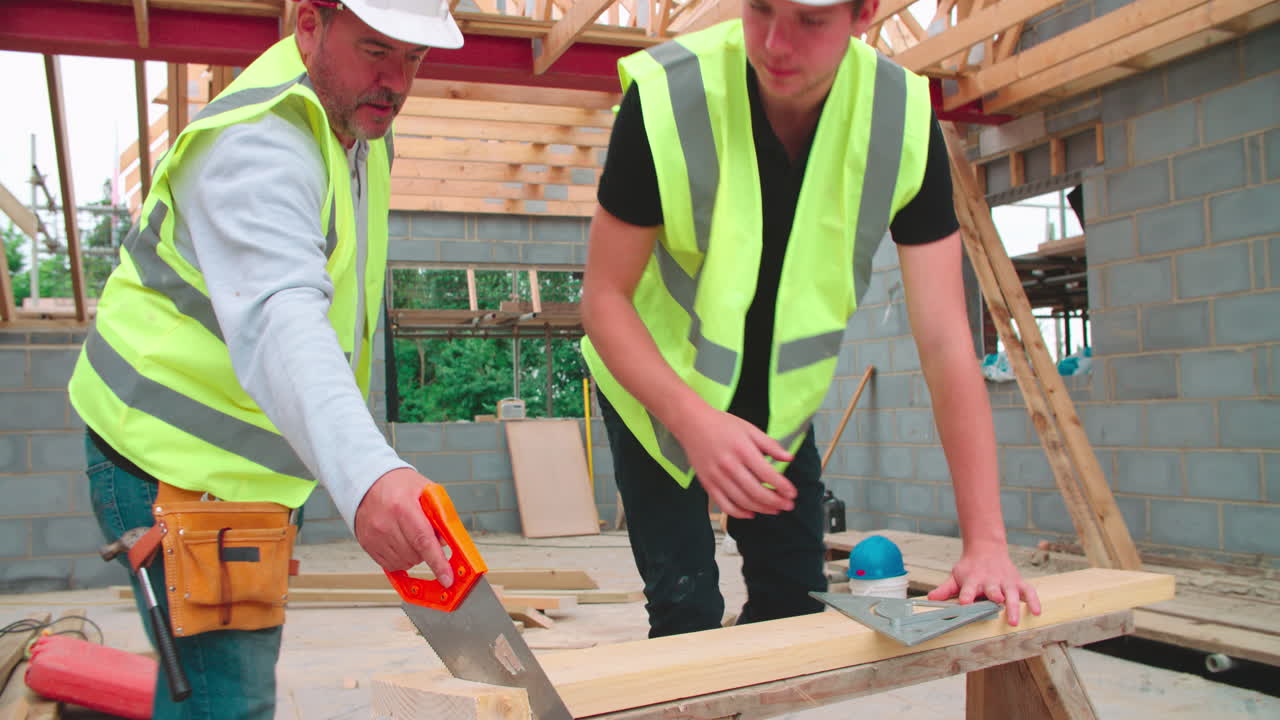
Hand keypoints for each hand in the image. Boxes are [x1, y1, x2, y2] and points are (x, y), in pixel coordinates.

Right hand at [354, 467, 452, 585]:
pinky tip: (401, 543)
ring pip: (404, 562)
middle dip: (427, 552)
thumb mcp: (426, 491)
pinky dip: (401, 559)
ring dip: (414, 556)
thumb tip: (447, 541)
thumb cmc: (399, 485)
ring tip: (411, 536)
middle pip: (415, 555)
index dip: (438, 563)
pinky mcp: (367, 544)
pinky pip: (390, 564)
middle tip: (425, 536)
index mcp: (403, 507)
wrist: (368, 481)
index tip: (448, 578)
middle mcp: (385, 524)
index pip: (424, 541)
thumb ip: (440, 514)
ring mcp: (374, 536)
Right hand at [677, 407, 797, 518]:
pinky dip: (739, 513)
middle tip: (788, 505)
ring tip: (775, 509)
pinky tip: (751, 513)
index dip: (782, 486)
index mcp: (742, 450)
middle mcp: (729, 466)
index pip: (767, 474)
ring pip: (742, 501)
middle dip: (776, 501)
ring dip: (762, 509)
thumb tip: (789, 458)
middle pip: (756, 491)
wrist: (692, 424)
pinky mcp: (707, 484)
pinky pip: (725, 505)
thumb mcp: (750, 429)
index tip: (793, 493)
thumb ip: (770, 445)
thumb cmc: (722, 425)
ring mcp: (717, 477)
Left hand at [927, 542, 1040, 624]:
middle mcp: (990, 581)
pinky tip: (1037, 612)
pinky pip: (1028, 591)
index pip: (968, 589)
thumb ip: (945, 589)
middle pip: (992, 590)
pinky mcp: (1018, 582)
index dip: (966, 596)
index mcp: (973, 580)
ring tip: (1013, 620)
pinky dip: (1033, 601)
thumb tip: (930, 599)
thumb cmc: (970, 568)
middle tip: (996, 605)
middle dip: (994, 597)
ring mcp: (1006, 581)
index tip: (965, 603)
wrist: (986, 549)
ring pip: (1011, 593)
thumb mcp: (956, 576)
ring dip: (1013, 606)